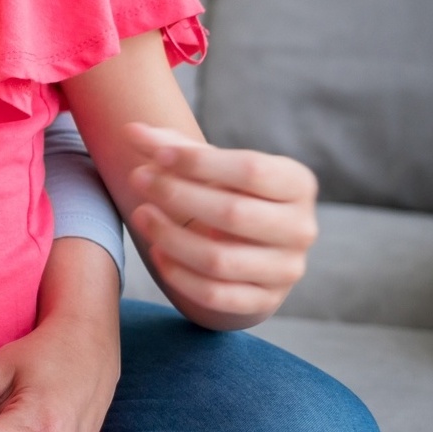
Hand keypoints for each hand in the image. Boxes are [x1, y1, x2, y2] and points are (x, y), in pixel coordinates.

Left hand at [126, 122, 316, 327]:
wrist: (251, 244)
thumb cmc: (227, 190)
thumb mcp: (209, 165)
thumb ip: (172, 147)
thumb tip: (131, 130)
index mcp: (298, 184)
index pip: (251, 170)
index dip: (200, 162)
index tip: (157, 155)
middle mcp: (301, 228)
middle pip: (234, 214)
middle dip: (177, 195)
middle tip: (137, 179)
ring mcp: (287, 269)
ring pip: (220, 260)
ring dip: (171, 237)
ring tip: (140, 215)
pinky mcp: (266, 300)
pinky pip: (217, 295)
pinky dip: (180, 276)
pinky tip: (157, 253)